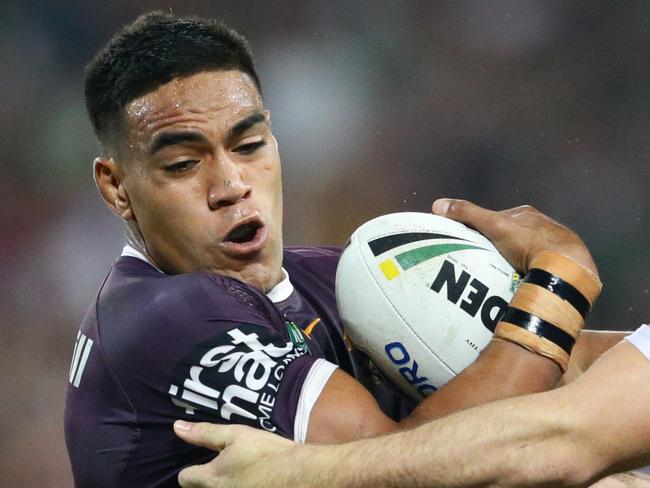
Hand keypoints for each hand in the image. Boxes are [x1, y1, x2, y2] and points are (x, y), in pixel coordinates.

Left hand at [174, 421, 296, 487]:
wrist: (299, 475)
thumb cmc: (268, 452)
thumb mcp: (236, 435)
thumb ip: (205, 433)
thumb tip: (177, 427)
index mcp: (212, 477)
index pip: (185, 478)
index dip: (191, 469)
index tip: (204, 462)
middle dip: (206, 481)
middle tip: (225, 468)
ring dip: (224, 485)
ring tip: (240, 474)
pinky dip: (239, 487)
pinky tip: (252, 481)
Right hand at [432, 198, 597, 277]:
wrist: (564, 266)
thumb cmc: (530, 242)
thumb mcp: (493, 225)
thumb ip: (467, 214)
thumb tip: (437, 204)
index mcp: (527, 214)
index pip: (498, 219)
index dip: (484, 229)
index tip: (474, 243)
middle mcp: (543, 226)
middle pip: (512, 236)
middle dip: (500, 247)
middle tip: (487, 262)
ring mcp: (553, 245)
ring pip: (527, 252)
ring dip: (516, 262)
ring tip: (504, 276)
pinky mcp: (560, 264)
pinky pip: (539, 267)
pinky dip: (530, 273)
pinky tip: (523, 282)